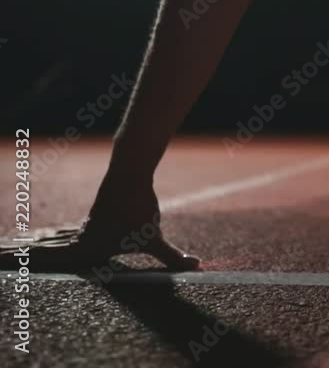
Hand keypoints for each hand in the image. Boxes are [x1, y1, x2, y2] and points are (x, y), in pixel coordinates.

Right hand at [1, 180, 198, 272]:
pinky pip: (61, 234)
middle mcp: (78, 240)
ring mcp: (82, 229)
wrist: (129, 174)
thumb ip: (171, 256)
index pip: (50, 263)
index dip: (28, 264)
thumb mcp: (153, 238)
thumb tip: (197, 266)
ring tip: (11, 251)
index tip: (5, 261)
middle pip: (44, 252)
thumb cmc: (138, 210)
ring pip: (51, 242)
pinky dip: (46, 238)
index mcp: (84, 249)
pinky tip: (40, 239)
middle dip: (20, 258)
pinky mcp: (90, 220)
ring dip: (32, 249)